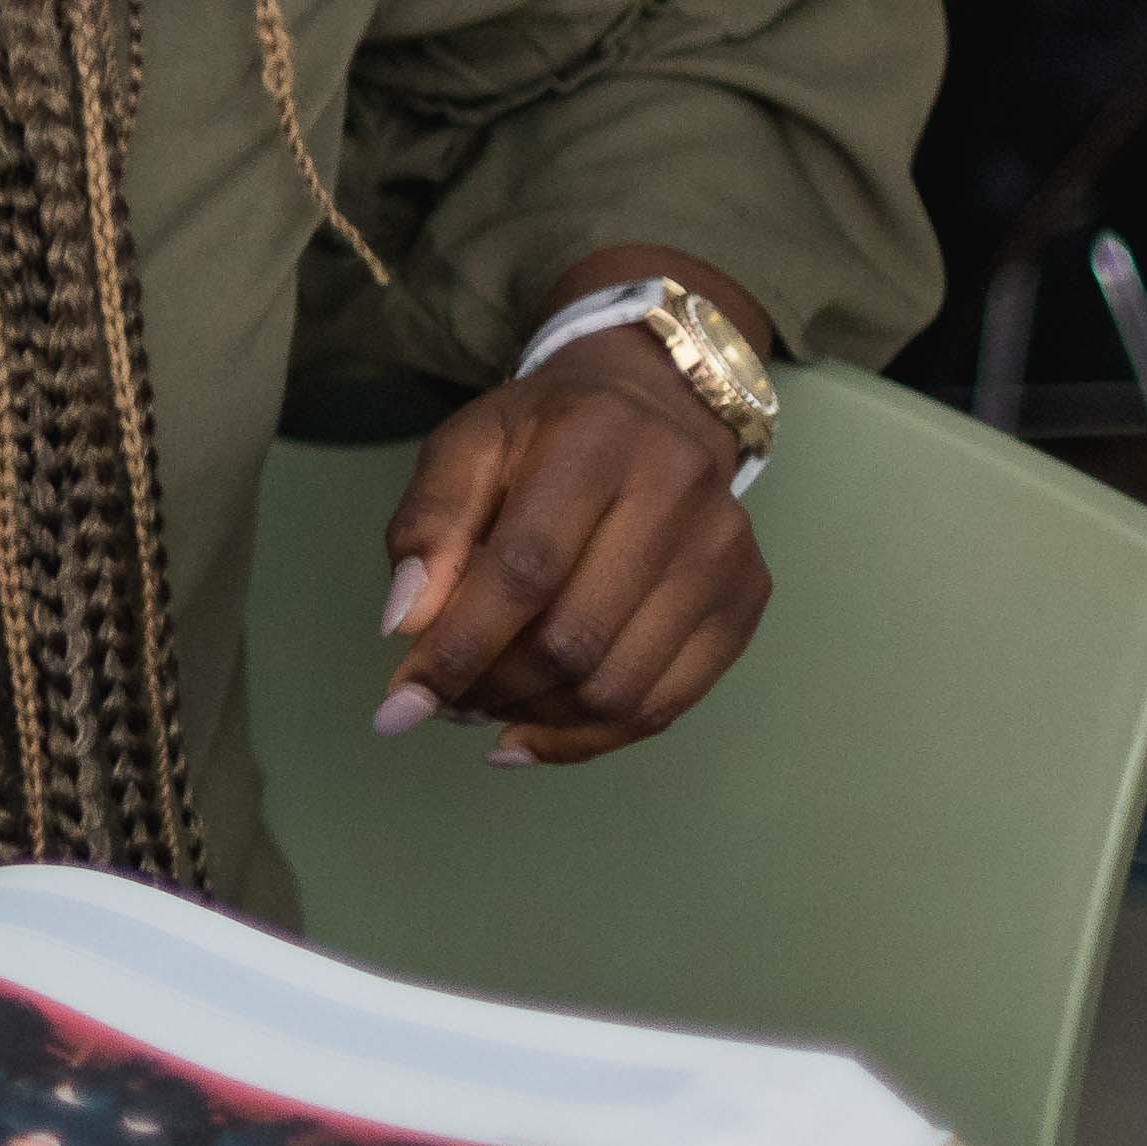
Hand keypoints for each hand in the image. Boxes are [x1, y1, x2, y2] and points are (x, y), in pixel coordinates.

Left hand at [371, 320, 772, 765]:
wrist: (654, 407)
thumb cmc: (542, 433)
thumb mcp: (465, 448)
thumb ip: (427, 528)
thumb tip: (404, 628)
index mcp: (596, 441)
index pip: (524, 571)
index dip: (458, 649)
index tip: (400, 705)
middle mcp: (678, 493)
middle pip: (573, 640)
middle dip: (492, 689)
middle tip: (444, 701)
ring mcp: (724, 552)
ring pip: (619, 687)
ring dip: (535, 719)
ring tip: (484, 708)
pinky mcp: (746, 599)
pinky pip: (665, 706)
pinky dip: (588, 738)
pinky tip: (532, 734)